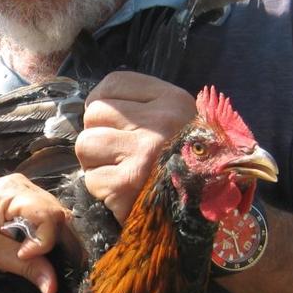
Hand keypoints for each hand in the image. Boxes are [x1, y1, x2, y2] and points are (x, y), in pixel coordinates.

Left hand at [0, 174, 69, 292]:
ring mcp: (23, 190)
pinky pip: (45, 218)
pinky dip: (43, 236)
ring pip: (55, 217)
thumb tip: (53, 287)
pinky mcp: (22, 201)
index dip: (44, 241)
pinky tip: (31, 248)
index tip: (23, 257)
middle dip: (53, 242)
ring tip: (33, 256)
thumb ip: (24, 267)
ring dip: (51, 240)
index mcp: (11, 191)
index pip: (48, 215)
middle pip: (57, 214)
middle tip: (38, 264)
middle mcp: (21, 185)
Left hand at [76, 72, 195, 222]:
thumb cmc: (184, 164)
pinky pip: (91, 178)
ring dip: (96, 162)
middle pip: (94, 113)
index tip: (115, 123)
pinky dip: (102, 189)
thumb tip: (92, 107)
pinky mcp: (126, 185)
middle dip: (99, 135)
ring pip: (85, 144)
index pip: (114, 83)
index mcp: (172, 101)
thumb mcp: (177, 122)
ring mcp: (143, 154)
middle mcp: (160, 123)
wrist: (207, 209)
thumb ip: (141, 108)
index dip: (104, 104)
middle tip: (119, 154)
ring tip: (121, 172)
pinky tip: (124, 193)